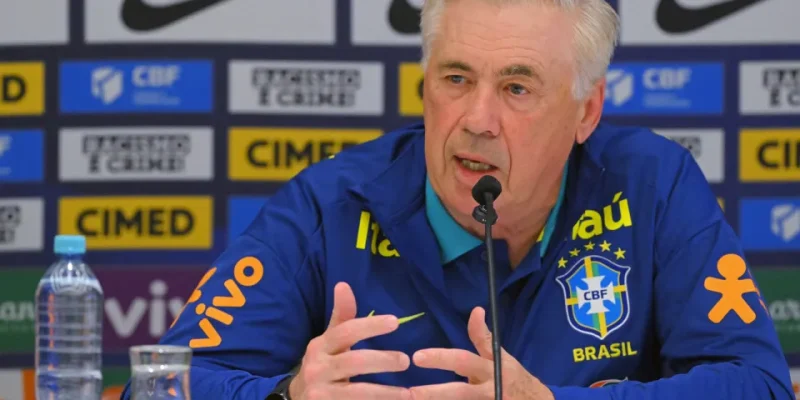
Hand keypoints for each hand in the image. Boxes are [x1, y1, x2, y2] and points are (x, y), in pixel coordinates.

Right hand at [289, 282, 411, 399]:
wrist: (298, 399)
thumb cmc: (323, 365)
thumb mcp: (329, 341)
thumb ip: (342, 317)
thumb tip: (343, 284)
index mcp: (319, 346)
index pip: (346, 331)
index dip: (371, 325)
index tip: (395, 322)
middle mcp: (317, 368)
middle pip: (354, 361)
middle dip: (382, 360)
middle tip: (405, 360)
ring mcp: (320, 393)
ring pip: (356, 392)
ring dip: (384, 392)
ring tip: (408, 393)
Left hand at [409, 307, 553, 399]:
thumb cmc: (514, 377)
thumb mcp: (500, 356)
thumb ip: (483, 337)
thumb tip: (476, 310)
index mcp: (490, 369)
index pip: (462, 360)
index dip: (440, 358)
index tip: (417, 356)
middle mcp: (488, 389)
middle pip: (459, 392)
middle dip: (433, 393)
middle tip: (410, 392)